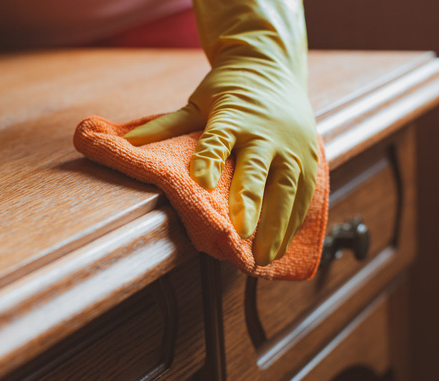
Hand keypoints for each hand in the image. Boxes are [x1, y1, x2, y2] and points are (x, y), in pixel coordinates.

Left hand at [124, 0, 318, 265]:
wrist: (271, 67)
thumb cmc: (229, 89)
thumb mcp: (196, 103)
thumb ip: (166, 127)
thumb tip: (129, 144)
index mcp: (234, 115)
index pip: (219, 139)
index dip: (210, 159)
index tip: (200, 182)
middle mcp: (267, 132)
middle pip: (259, 168)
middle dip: (251, 202)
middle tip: (241, 235)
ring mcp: (293, 147)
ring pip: (288, 188)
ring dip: (277, 224)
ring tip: (264, 256)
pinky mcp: (310, 159)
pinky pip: (304, 194)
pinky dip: (294, 221)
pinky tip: (282, 245)